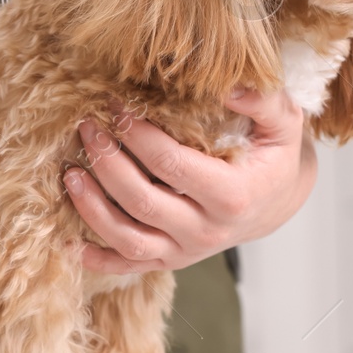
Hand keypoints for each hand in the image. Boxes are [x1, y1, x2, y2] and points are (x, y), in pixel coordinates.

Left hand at [63, 88, 315, 273]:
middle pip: (142, 202)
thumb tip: (230, 86)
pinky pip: (129, 265)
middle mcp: (207, 231)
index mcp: (232, 196)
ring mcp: (187, 251)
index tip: (116, 107)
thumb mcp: (283, 123)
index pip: (172, 165)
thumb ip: (263, 100)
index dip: (137, 135)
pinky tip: (69, 242)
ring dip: (93, 209)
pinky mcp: (172, 260)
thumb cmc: (274, 155)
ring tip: (70, 174)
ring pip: (129, 240)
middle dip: (108, 163)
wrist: (277, 201)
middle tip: (87, 129)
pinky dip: (97, 259)